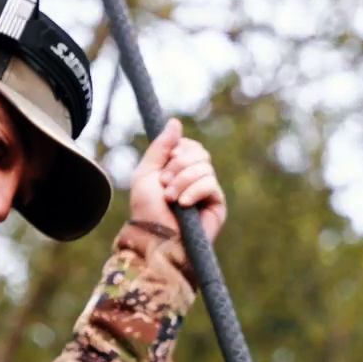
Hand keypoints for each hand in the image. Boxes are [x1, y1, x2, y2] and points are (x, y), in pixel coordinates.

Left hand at [129, 118, 227, 243]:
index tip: (165, 166)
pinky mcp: (217, 204)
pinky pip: (211, 183)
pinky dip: (194, 191)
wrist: (156, 239)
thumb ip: (160, 147)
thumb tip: (175, 122)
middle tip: (165, 185)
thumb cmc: (147, 212)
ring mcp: (206, 191)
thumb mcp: (146, 174)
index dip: (178, 151)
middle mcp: (194, 178)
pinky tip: (183, 205)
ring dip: (183, 181)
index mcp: (178, 170)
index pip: (188, 146)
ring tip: (171, 199)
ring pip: (205, 167)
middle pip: (200, 153)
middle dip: (179, 166)